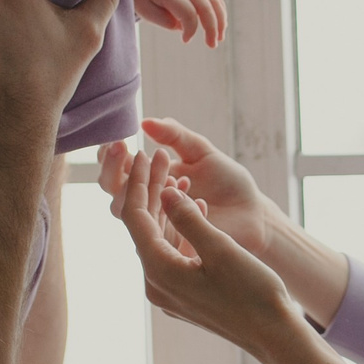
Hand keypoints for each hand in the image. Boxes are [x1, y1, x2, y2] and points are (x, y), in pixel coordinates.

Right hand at [98, 116, 276, 255]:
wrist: (252, 213)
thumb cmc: (228, 182)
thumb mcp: (201, 151)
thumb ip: (175, 136)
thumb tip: (145, 122)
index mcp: (150, 174)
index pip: (117, 164)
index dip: (110, 153)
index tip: (119, 140)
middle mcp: (146, 198)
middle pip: (111, 187)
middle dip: (112, 168)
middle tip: (123, 149)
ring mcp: (154, 221)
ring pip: (124, 209)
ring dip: (138, 186)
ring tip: (167, 172)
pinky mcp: (166, 242)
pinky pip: (151, 226)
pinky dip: (164, 204)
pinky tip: (185, 188)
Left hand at [116, 148, 300, 354]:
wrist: (274, 336)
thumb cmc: (253, 294)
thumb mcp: (221, 250)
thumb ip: (188, 220)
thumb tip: (164, 192)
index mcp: (160, 272)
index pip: (135, 218)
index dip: (140, 182)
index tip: (147, 153)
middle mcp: (156, 285)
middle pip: (143, 228)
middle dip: (152, 191)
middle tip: (161, 157)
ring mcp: (169, 293)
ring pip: (158, 241)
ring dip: (167, 210)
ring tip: (181, 179)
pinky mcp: (184, 296)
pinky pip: (173, 255)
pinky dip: (180, 231)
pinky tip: (196, 211)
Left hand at [128, 0, 226, 46]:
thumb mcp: (146, 11)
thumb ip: (163, 20)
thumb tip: (182, 27)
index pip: (188, 12)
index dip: (191, 29)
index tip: (185, 41)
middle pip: (205, 5)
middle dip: (212, 27)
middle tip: (212, 45)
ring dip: (220, 19)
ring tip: (220, 38)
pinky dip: (220, 10)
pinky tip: (221, 25)